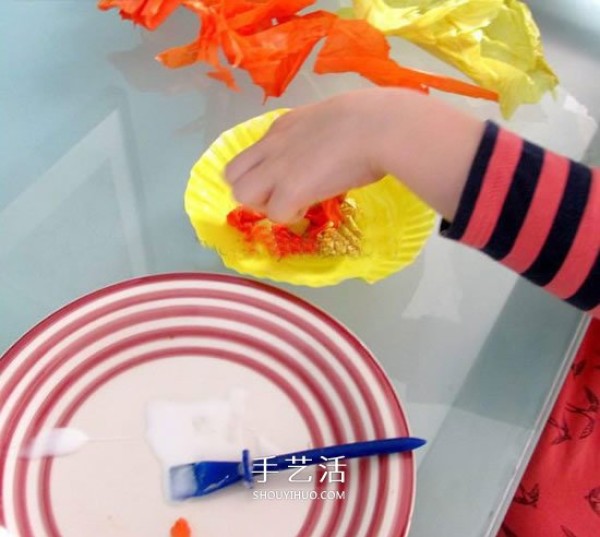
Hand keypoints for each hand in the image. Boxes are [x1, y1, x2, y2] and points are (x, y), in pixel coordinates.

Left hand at [225, 88, 483, 221]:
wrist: (382, 126)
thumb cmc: (373, 119)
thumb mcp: (333, 119)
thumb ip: (317, 135)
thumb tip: (327, 151)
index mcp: (283, 126)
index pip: (251, 154)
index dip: (264, 173)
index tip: (289, 179)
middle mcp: (272, 146)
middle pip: (232, 174)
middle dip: (253, 191)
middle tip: (283, 196)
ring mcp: (278, 168)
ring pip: (241, 194)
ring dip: (265, 205)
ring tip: (294, 204)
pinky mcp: (290, 190)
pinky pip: (275, 214)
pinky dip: (290, 217)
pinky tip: (311, 208)